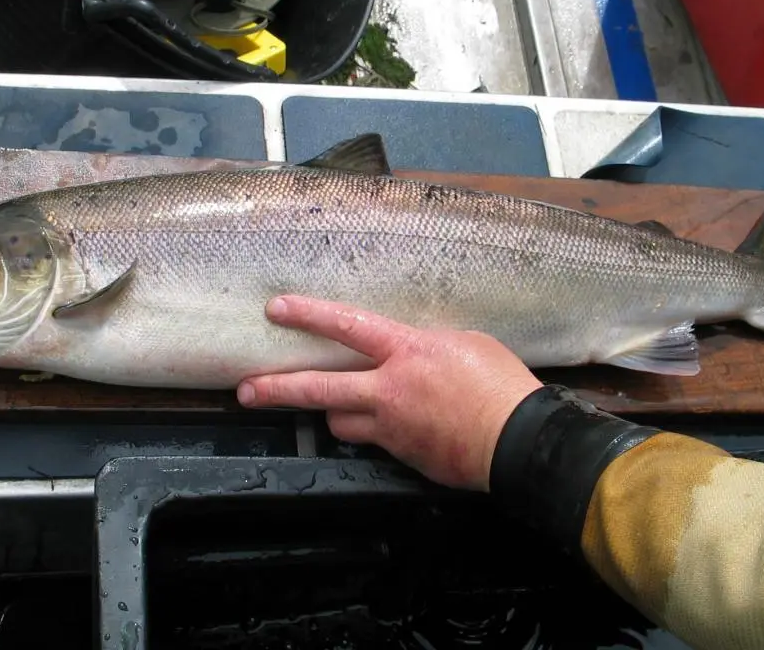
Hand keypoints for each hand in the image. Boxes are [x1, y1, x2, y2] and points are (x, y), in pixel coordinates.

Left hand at [236, 295, 543, 491]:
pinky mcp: (401, 454)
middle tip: (246, 389)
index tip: (277, 309)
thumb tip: (411, 352)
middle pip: (320, 389)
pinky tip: (392, 428)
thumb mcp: (466, 344)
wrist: (518, 442)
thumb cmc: (500, 386)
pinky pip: (373, 441)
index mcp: (407, 351)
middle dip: (278, 388)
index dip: (309, 315)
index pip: (347, 326)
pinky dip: (372, 431)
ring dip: (334, 413)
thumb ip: (426, 346)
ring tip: (336, 407)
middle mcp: (389, 389)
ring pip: (339, 422)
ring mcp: (392, 426)